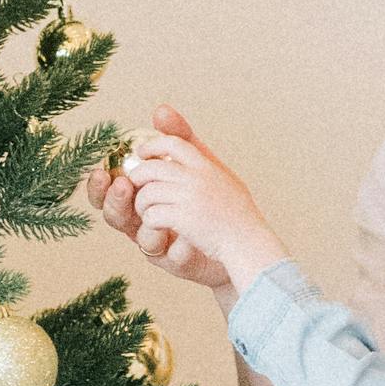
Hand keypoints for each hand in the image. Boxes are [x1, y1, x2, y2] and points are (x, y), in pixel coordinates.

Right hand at [85, 103, 235, 294]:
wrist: (239, 235)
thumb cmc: (210, 198)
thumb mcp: (196, 163)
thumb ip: (176, 139)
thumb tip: (160, 109)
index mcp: (140, 198)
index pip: (109, 192)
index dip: (99, 186)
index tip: (100, 171)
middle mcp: (143, 222)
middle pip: (115, 216)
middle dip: (114, 201)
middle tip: (122, 185)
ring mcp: (158, 244)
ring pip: (140, 238)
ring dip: (145, 226)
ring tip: (154, 213)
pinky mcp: (176, 262)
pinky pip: (171, 255)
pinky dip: (178, 244)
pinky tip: (188, 237)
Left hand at [124, 120, 281, 292]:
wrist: (248, 242)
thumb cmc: (238, 216)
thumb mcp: (226, 181)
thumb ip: (205, 165)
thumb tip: (186, 151)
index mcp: (206, 166)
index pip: (174, 143)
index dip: (153, 145)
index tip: (143, 153)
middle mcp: (197, 177)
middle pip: (152, 168)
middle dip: (138, 177)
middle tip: (136, 187)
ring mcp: (189, 197)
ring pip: (147, 193)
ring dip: (142, 205)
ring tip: (147, 212)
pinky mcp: (183, 218)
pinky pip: (152, 215)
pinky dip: (150, 222)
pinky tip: (157, 227)